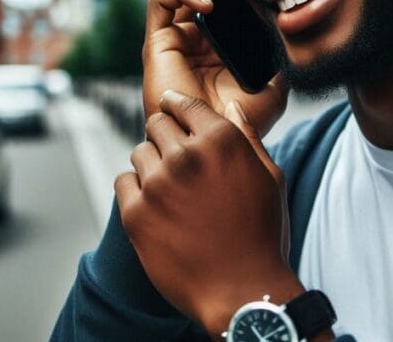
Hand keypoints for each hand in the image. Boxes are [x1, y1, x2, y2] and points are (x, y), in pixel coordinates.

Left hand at [116, 91, 299, 337]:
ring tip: (172, 190)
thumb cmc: (261, 235)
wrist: (241, 290)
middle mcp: (186, 156)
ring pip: (139, 153)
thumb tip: (232, 106)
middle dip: (166, 136)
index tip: (174, 110)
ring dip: (152, 164)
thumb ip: (246, 137)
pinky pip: (123, 182)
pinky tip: (156, 207)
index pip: (184, 103)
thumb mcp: (269, 179)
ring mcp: (157, 184)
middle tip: (178, 160)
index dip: (178, 106)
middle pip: (157, 124)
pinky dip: (136, 190)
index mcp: (221, 141)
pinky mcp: (136, 213)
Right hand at [143, 0, 286, 136]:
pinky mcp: (156, 43)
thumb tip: (293, 43)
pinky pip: (159, 2)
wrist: (209, 145)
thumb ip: (281, 67)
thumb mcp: (272, 91)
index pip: (222, 0)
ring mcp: (174, 40)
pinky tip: (206, 5)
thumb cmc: (238, 125)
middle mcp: (193, 40)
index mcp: (217, 46)